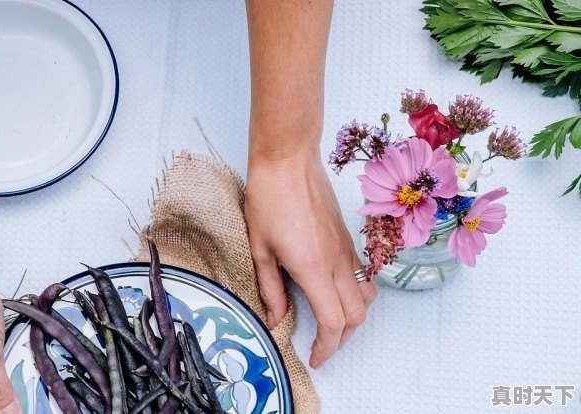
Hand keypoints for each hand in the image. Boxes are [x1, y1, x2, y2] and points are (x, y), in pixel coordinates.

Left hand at [245, 154, 376, 368]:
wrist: (289, 160)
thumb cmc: (269, 199)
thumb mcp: (259, 249)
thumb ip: (270, 289)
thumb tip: (277, 319)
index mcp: (314, 268)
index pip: (333, 322)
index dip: (326, 347)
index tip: (315, 357)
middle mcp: (338, 261)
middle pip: (358, 316)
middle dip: (342, 339)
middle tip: (320, 346)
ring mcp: (347, 248)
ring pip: (367, 296)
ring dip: (353, 316)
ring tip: (330, 323)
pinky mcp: (347, 238)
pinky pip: (361, 274)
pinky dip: (353, 293)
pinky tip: (330, 291)